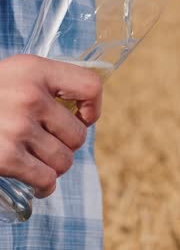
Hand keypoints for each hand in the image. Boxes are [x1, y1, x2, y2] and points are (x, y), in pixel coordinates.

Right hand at [0, 55, 102, 197]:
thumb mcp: (18, 72)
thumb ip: (50, 82)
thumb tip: (87, 107)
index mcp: (37, 70)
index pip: (91, 86)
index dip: (94, 106)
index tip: (84, 116)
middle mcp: (30, 97)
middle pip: (79, 133)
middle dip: (69, 142)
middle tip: (52, 140)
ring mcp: (17, 128)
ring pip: (65, 159)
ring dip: (57, 164)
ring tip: (43, 159)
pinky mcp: (4, 158)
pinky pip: (45, 179)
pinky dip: (45, 184)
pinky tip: (39, 180)